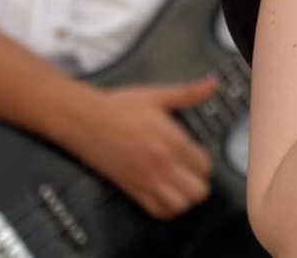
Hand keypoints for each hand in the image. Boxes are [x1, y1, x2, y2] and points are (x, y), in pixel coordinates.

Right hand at [63, 77, 217, 219]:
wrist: (85, 120)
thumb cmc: (118, 107)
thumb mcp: (157, 96)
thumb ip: (188, 93)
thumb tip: (212, 84)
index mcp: (172, 140)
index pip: (205, 165)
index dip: (203, 161)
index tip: (195, 155)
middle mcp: (162, 164)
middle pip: (199, 191)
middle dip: (199, 182)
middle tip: (190, 172)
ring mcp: (146, 180)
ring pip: (181, 205)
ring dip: (185, 198)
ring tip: (179, 185)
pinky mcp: (131, 190)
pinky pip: (158, 212)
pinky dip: (166, 209)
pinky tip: (164, 195)